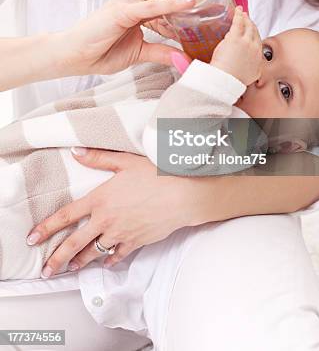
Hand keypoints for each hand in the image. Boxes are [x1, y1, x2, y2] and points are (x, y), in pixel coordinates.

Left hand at [27, 150, 203, 276]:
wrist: (182, 194)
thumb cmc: (157, 174)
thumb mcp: (126, 161)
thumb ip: (99, 158)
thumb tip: (77, 152)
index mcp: (100, 199)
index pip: (66, 216)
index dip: (46, 228)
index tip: (33, 238)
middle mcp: (106, 220)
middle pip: (75, 243)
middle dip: (57, 258)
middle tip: (46, 269)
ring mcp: (121, 233)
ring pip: (94, 252)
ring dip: (80, 262)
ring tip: (70, 268)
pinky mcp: (136, 241)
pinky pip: (118, 255)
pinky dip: (111, 259)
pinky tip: (107, 261)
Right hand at [54, 0, 214, 76]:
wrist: (71, 56)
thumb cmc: (99, 50)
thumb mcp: (139, 53)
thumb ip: (160, 52)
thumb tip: (182, 58)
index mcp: (138, 7)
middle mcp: (134, 0)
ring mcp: (127, 3)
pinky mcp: (121, 12)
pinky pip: (151, 7)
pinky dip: (171, 4)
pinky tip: (189, 1)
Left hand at [210, 6, 262, 84]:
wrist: (227, 80)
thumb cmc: (234, 79)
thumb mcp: (251, 75)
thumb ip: (254, 67)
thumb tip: (252, 63)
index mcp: (258, 56)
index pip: (258, 40)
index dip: (254, 33)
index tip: (251, 30)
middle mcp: (255, 47)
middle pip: (254, 31)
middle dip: (251, 24)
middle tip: (246, 18)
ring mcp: (246, 42)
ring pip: (248, 26)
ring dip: (245, 18)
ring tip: (242, 13)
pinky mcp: (236, 38)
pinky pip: (239, 22)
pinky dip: (239, 15)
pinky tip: (237, 10)